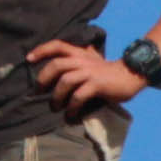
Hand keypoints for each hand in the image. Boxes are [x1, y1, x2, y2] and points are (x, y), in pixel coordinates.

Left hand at [27, 38, 143, 115]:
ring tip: (54, 107)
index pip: (57, 45)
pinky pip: (79, 96)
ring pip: (65, 80)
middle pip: (57, 64)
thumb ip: (77, 62)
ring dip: (57, 96)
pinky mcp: (97, 84)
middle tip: (39, 91)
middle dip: (43, 78)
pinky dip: (72, 107)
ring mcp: (90, 72)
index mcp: (80, 53)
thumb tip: (58, 72)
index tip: (28, 59)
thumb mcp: (91, 61)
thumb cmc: (108, 72)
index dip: (41, 50)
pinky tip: (70, 115)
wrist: (132, 74)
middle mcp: (83, 60)